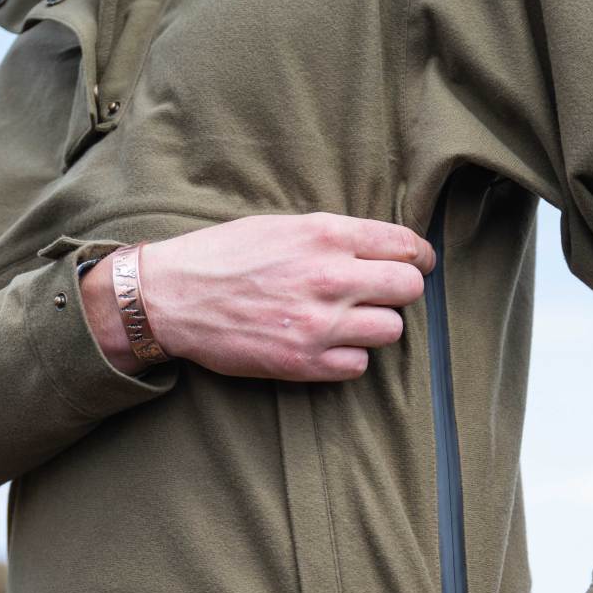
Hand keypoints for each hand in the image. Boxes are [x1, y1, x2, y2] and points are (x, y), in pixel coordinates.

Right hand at [86, 212, 434, 382]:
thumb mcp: (282, 226)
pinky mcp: (305, 363)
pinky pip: (359, 366)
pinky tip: (327, 346)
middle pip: (409, 289)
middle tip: (382, 295)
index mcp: (325, 236)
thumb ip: (334, 237)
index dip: (419, 257)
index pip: (405, 246)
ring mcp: (320, 325)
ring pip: (391, 331)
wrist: (174, 298)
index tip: (418, 264)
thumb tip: (382, 249)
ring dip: (375, 327)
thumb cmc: (224, 257)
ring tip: (348, 322)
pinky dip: (349, 358)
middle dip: (400, 291)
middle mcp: (330, 278)